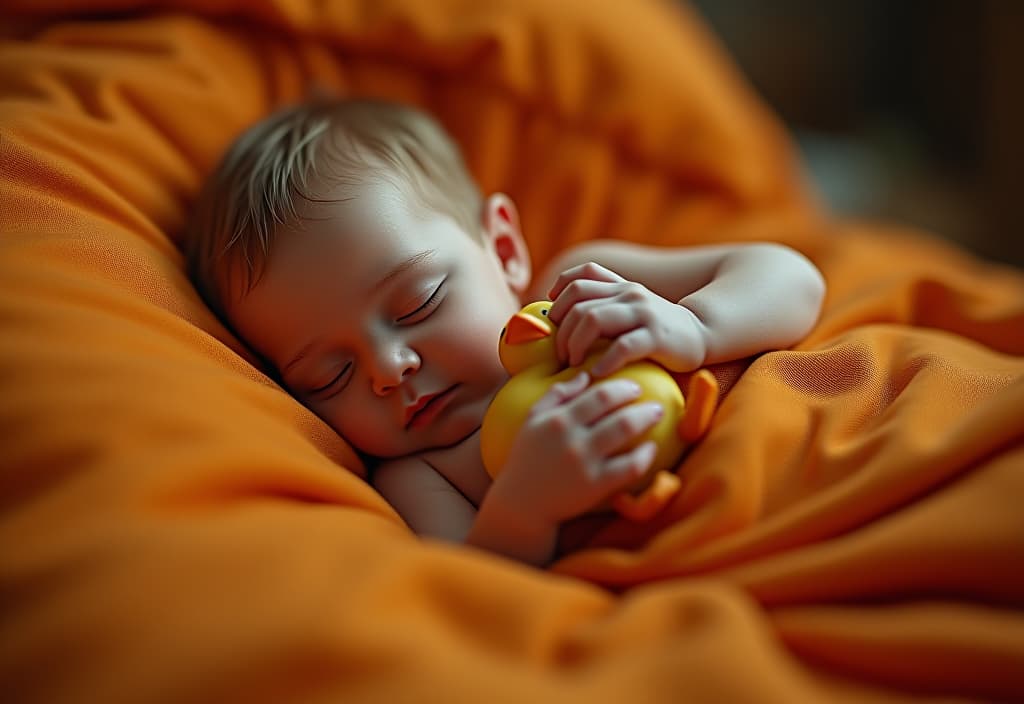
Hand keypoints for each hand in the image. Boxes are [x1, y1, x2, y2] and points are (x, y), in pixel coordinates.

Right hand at [489, 371, 662, 526]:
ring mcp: (585, 462)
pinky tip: (651, 449)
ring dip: (646, 419)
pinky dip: (645, 455)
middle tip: (655, 403)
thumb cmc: (527, 458)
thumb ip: (556, 394)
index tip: (635, 388)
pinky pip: (629, 466)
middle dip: (641, 403)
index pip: (599, 395)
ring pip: (625, 431)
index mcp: (558, 419)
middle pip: (616, 410)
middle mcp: (572, 438)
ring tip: (657, 416)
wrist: (521, 502)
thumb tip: (584, 375)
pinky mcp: (595, 485)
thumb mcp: (533, 419)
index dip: (622, 388)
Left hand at [548, 261, 707, 376]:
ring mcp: (643, 313)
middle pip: (578, 303)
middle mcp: (629, 294)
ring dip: (575, 344)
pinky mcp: (656, 337)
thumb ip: (604, 304)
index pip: (580, 277)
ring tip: (574, 364)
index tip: (553, 319)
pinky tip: (597, 374)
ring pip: (593, 319)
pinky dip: (604, 362)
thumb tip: (559, 315)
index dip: (559, 296)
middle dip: (561, 332)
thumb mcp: (631, 308)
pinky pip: (622, 347)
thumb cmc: (658, 328)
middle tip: (560, 356)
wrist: (703, 333)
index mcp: (620, 287)